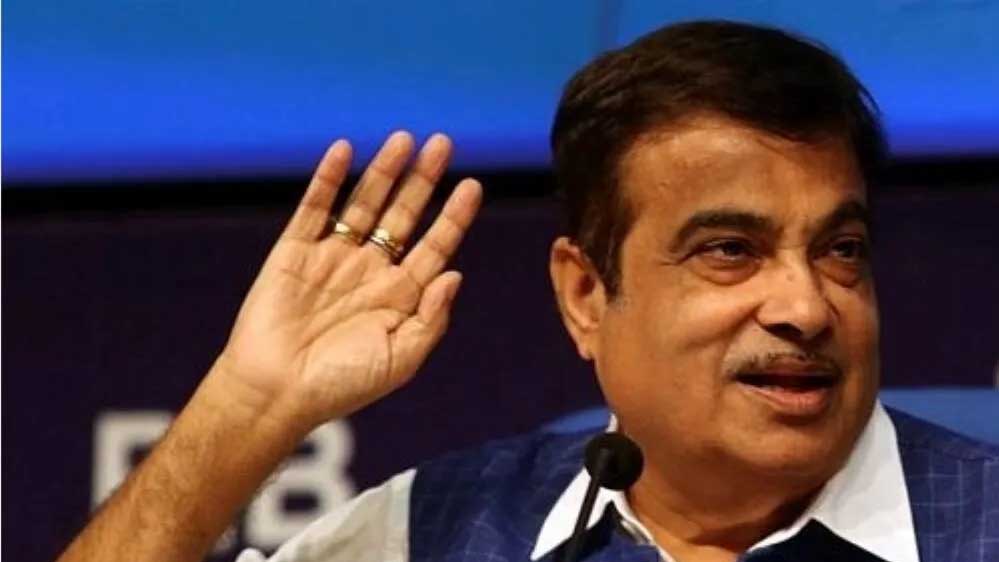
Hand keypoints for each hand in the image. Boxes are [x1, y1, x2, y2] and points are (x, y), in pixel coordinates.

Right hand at [216, 131, 481, 430]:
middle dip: (424, 180)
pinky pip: (315, 208)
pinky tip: (346, 151)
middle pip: (404, 215)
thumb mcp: (401, 359)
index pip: (435, 246)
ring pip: (364, 204)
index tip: (473, 186)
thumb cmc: (341, 385)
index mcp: (400, 296)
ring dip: (384, 171)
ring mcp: (333, 258)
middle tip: (443, 143)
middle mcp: (370, 271)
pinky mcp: (295, 252)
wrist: (276, 392)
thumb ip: (431, 318)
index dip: (454, 216)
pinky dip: (328, 179)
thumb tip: (456, 273)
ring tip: (405, 139)